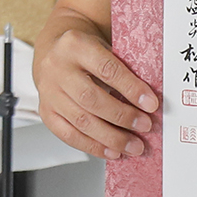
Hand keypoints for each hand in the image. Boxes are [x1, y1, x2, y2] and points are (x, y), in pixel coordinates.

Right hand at [36, 0, 155, 159]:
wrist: (55, 50)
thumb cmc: (87, 51)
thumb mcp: (104, 46)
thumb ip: (124, 67)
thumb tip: (149, 100)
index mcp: (75, 45)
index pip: (106, 69)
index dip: (131, 88)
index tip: (151, 104)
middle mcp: (57, 68)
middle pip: (91, 98)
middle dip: (122, 116)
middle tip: (145, 126)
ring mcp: (48, 91)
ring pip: (80, 120)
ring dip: (111, 137)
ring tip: (133, 145)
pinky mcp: (45, 111)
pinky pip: (68, 134)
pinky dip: (92, 146)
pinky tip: (111, 151)